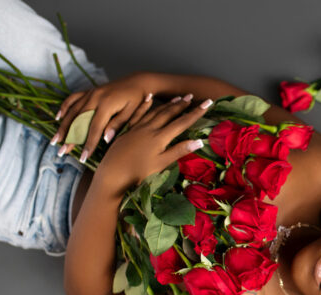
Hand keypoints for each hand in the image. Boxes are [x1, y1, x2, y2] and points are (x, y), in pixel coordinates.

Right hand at [51, 72, 154, 159]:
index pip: (95, 128)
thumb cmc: (138, 99)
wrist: (139, 81)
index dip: (88, 144)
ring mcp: (91, 93)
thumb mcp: (132, 113)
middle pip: (79, 120)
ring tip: (55, 140)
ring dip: (63, 126)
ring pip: (73, 111)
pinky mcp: (90, 90)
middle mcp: (95, 97)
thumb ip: (118, 125)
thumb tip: (105, 139)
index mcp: (107, 104)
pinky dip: (65, 107)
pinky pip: (73, 98)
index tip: (83, 157)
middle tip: (62, 152)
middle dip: (70, 138)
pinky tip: (58, 117)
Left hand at [97, 94, 212, 188]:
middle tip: (193, 96)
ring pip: (155, 111)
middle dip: (183, 105)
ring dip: (168, 103)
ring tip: (178, 97)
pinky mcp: (128, 130)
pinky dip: (145, 104)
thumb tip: (199, 141)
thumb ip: (179, 151)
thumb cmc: (138, 173)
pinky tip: (148, 98)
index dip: (196, 113)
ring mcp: (138, 128)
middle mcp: (150, 129)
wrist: (112, 173)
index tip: (208, 103)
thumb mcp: (161, 164)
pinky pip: (138, 113)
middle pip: (169, 113)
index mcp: (160, 138)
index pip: (182, 123)